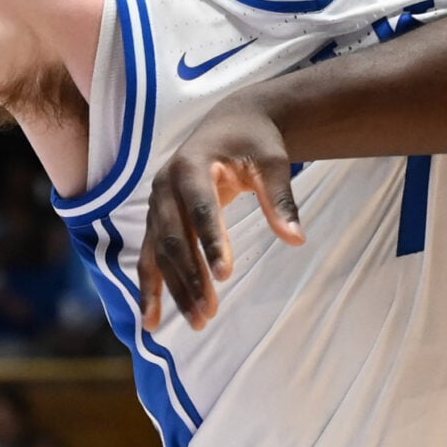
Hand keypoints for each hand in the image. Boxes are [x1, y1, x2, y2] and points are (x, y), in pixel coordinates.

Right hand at [138, 97, 306, 330]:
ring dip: (175, 289)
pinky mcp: (156, 219)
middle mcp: (165, 185)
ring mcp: (156, 203)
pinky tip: (153, 320)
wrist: (229, 124)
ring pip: (160, 253)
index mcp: (191, 165)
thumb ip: (281, 198)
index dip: (212, 242)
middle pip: (175, 237)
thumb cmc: (254, 142)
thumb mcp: (273, 161)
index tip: (225, 276)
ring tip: (198, 322)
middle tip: (209, 313)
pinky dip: (150, 288)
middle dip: (191, 276)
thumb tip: (296, 239)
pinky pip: (150, 257)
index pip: (201, 209)